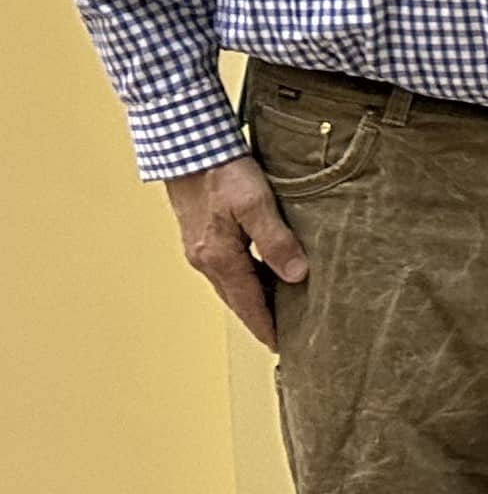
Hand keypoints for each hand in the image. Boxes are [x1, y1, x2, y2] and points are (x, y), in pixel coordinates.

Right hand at [164, 155, 306, 349]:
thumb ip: (276, 240)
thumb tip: (296, 276)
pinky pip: (227, 269)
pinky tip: (264, 276)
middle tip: (288, 336)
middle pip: (238, 300)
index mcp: (219, 258)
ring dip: (254, 300)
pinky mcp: (201, 235)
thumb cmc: (222, 171)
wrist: (186, 145)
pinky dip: (246, 281)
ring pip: (232, 285)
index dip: (267, 328)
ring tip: (281, 312)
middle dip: (261, 320)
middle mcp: (205, 260)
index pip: (248, 305)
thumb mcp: (256, 204)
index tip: (284, 348)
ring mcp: (199, 248)